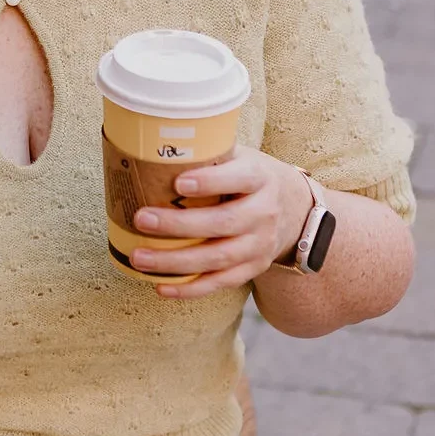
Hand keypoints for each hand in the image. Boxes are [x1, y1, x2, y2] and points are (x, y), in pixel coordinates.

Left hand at [129, 146, 312, 297]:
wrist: (294, 208)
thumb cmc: (251, 177)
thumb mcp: (240, 157)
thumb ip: (210, 154)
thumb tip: (155, 147)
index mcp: (260, 178)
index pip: (239, 179)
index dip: (210, 182)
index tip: (178, 182)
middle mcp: (264, 213)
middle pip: (223, 223)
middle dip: (179, 225)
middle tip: (141, 219)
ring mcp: (260, 244)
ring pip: (218, 258)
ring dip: (176, 261)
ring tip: (140, 258)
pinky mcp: (254, 267)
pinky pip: (221, 282)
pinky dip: (191, 288)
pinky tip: (161, 286)